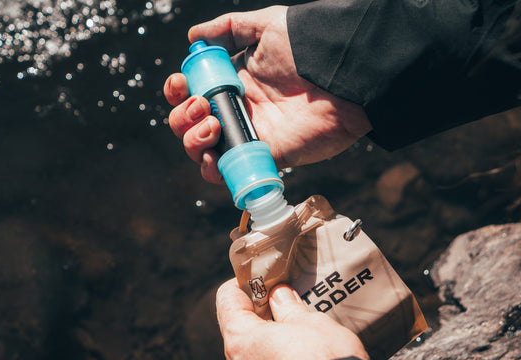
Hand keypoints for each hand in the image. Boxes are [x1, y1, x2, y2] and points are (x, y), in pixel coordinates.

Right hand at [164, 6, 371, 183]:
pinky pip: (230, 172)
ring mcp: (250, 134)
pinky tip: (214, 157)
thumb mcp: (266, 26)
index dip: (178, 91)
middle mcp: (237, 109)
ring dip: (193, 141)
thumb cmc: (308, 47)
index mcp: (233, 81)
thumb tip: (194, 36)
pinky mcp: (266, 156)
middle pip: (189, 124)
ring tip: (212, 125)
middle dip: (182, 117)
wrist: (343, 75)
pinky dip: (214, 170)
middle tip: (203, 105)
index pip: (191, 92)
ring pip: (202, 150)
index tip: (182, 83)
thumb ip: (229, 28)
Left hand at [216, 278, 369, 359]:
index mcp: (240, 340)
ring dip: (269, 339)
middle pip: (238, 328)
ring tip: (297, 331)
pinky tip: (299, 357)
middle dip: (260, 313)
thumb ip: (288, 307)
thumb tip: (279, 295)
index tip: (261, 278)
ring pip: (251, 354)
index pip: (227, 300)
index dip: (243, 283)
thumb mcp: (310, 323)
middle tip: (285, 302)